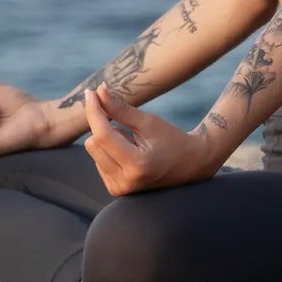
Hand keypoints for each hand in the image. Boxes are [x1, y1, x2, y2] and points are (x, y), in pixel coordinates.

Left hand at [81, 86, 221, 194]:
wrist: (190, 164)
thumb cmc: (172, 140)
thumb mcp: (149, 121)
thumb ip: (120, 109)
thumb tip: (98, 91)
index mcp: (136, 164)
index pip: (103, 135)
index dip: (95, 112)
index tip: (91, 92)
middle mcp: (125, 181)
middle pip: (93, 144)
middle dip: (102, 126)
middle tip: (123, 120)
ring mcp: (119, 188)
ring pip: (94, 151)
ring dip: (107, 139)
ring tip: (133, 142)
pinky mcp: (115, 189)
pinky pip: (98, 160)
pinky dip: (109, 150)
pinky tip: (129, 152)